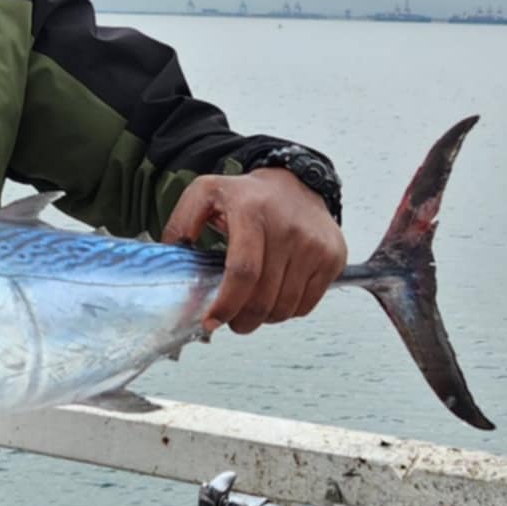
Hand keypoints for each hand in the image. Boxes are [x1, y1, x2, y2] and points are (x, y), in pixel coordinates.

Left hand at [162, 170, 346, 335]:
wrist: (296, 184)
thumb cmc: (247, 196)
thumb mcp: (205, 193)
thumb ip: (180, 221)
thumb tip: (173, 254)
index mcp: (252, 212)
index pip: (243, 272)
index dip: (226, 304)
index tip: (212, 321)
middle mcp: (288, 228)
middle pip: (263, 297)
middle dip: (242, 320)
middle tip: (232, 321)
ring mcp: (314, 244)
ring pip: (286, 306)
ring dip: (265, 317)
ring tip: (254, 306)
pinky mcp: (333, 256)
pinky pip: (308, 304)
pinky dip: (289, 310)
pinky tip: (277, 295)